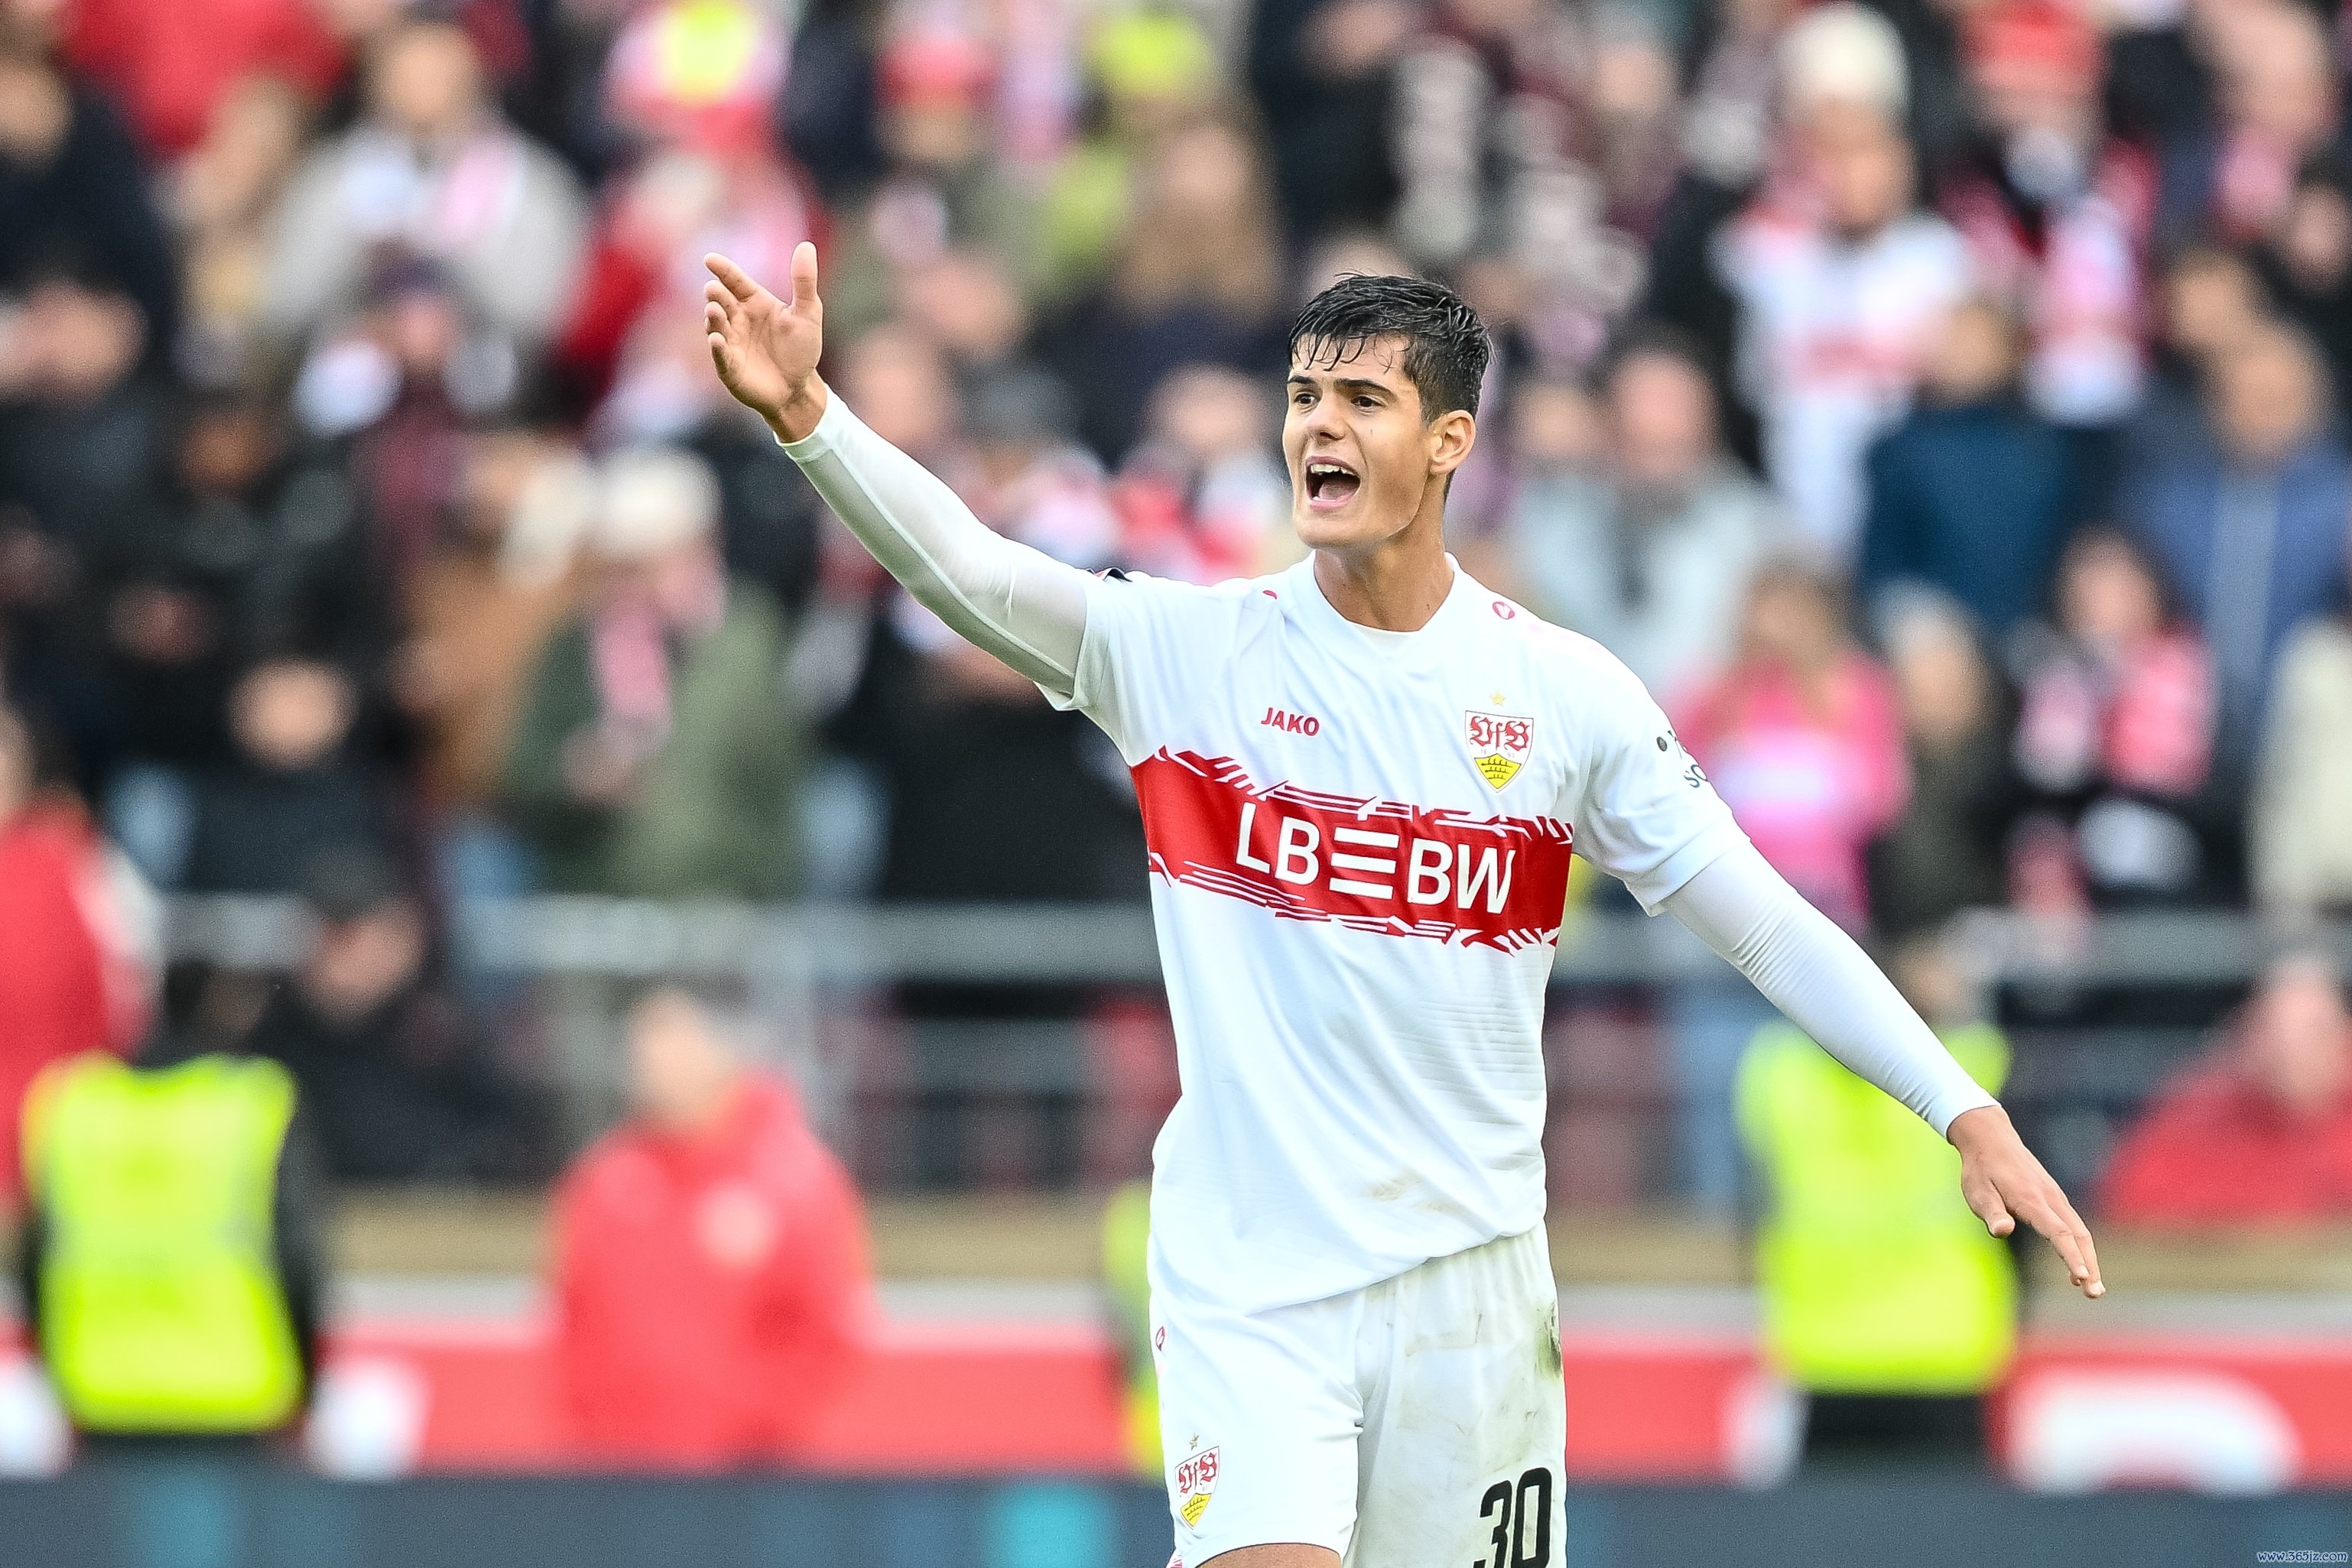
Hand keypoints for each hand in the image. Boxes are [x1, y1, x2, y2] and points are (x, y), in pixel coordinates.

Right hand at [704, 243, 827, 440]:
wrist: (798, 388)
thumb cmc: (801, 349)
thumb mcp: (808, 313)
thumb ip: (804, 281)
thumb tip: (806, 246)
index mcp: (754, 302)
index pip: (736, 281)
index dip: (723, 270)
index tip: (710, 259)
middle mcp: (738, 319)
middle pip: (722, 301)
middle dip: (716, 295)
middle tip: (713, 289)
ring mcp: (731, 342)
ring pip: (716, 326)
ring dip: (713, 318)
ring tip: (713, 310)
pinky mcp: (729, 366)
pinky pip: (721, 355)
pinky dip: (717, 347)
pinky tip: (716, 339)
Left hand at [1948, 1104, 2103, 1298]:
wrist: (1992, 1138)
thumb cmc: (1981, 1169)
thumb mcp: (1977, 1191)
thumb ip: (1991, 1212)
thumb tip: (2002, 1231)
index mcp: (2031, 1200)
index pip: (2057, 1232)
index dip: (2070, 1256)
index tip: (2081, 1277)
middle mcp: (2050, 1199)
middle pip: (2078, 1236)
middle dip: (2089, 1265)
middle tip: (2094, 1294)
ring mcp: (2056, 1197)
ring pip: (2080, 1232)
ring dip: (2089, 1259)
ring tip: (2092, 1288)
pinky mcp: (2055, 1198)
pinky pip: (2074, 1226)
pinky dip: (2081, 1247)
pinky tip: (2079, 1266)